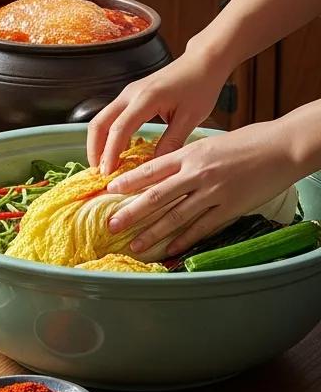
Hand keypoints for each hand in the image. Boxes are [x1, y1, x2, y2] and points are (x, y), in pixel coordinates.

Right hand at [86, 50, 227, 172]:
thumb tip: (156, 166)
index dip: (110, 153)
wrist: (202, 62)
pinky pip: (112, 116)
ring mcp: (127, 93)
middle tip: (99, 172)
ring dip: (99, 142)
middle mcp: (130, 94)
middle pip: (99, 123)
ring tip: (104, 164)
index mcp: (146, 99)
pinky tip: (116, 149)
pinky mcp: (130, 95)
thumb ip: (171, 142)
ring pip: (102, 119)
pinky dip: (108, 134)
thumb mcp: (191, 117)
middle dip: (94, 149)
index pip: (119, 129)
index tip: (108, 174)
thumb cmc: (200, 86)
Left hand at [103, 121, 299, 255]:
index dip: (128, 181)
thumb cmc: (246, 142)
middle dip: (131, 212)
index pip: (150, 169)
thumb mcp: (208, 144)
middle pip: (156, 196)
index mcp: (189, 154)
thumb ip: (185, 158)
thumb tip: (163, 171)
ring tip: (136, 245)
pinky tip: (170, 249)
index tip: (109, 190)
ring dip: (153, 233)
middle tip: (111, 225)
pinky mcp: (230, 208)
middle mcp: (197, 174)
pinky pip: (202, 227)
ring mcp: (213, 192)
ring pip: (176, 216)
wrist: (282, 147)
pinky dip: (184, 240)